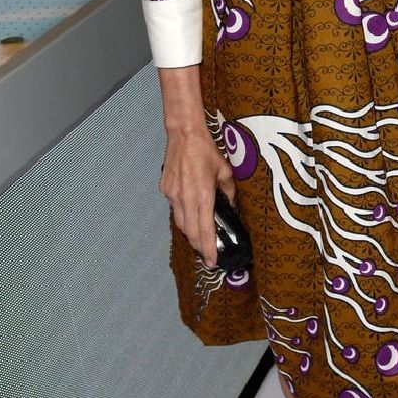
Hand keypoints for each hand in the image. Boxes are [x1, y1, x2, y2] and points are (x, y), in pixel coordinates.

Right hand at [160, 127, 236, 264]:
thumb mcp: (225, 171)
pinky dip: (184, 217)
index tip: (212, 262)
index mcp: (202, 195)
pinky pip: (175, 209)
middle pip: (191, 232)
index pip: (205, 230)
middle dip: (199, 246)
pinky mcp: (166, 189)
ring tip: (201, 240)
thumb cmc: (206, 150)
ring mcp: (173, 194)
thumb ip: (228, 191)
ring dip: (191, 234)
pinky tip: (191, 215)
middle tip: (208, 255)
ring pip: (181, 223)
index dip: (208, 249)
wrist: (184, 134)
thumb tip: (231, 206)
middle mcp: (185, 198)